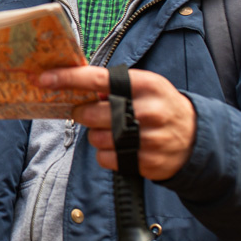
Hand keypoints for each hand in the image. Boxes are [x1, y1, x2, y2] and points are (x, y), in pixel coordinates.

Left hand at [40, 66, 195, 180]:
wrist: (196, 137)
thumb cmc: (161, 105)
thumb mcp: (145, 86)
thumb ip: (114, 85)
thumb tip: (75, 83)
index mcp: (145, 85)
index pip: (98, 79)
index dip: (67, 78)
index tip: (44, 78)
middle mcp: (148, 111)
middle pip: (92, 114)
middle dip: (82, 113)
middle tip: (86, 112)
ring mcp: (149, 139)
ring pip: (97, 139)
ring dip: (97, 136)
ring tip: (114, 131)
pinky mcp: (148, 162)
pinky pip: (107, 159)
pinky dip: (107, 155)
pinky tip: (122, 148)